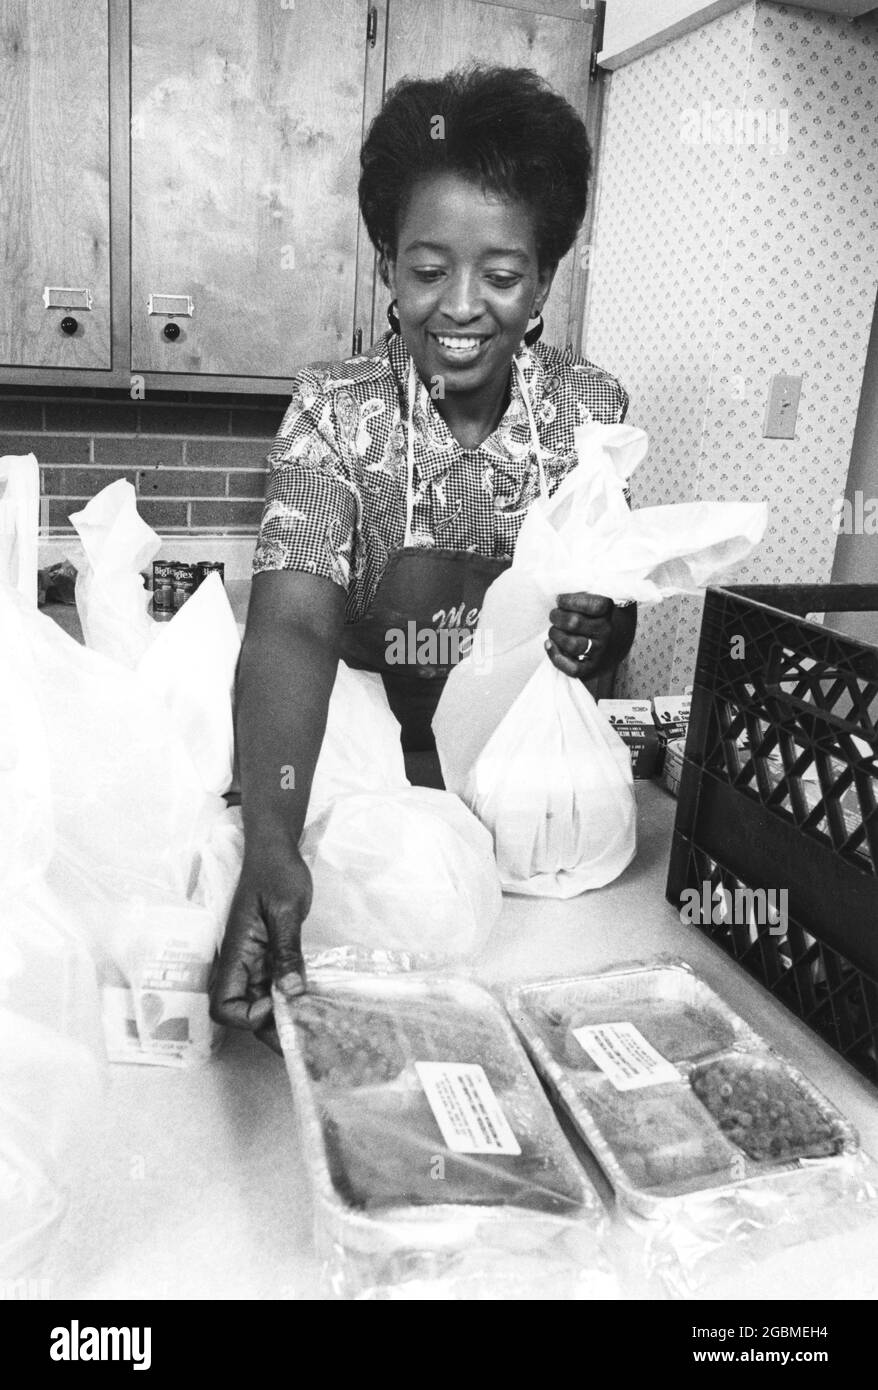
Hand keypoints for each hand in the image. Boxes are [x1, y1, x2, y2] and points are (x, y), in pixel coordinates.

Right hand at [209, 838, 311, 1053]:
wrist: (276, 850)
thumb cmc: (277, 873)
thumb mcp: (286, 910)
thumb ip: (287, 951)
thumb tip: (291, 992)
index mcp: (235, 952)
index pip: (223, 1004)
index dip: (247, 1015)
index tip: (278, 1004)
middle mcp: (240, 963)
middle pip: (242, 1010)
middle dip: (269, 1028)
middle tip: (305, 1038)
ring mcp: (253, 961)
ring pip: (259, 1003)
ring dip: (282, 1017)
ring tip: (313, 1027)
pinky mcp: (267, 956)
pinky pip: (273, 987)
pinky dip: (289, 999)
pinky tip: (312, 1004)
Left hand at [545, 591, 614, 678]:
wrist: (611, 641)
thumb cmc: (591, 615)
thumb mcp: (592, 599)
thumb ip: (581, 592)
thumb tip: (559, 582)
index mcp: (607, 611)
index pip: (594, 604)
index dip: (571, 601)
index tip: (560, 600)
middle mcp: (605, 630)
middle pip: (575, 623)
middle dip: (557, 617)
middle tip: (553, 615)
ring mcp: (599, 650)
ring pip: (572, 644)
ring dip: (555, 635)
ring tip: (553, 630)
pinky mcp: (591, 666)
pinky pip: (573, 668)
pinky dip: (556, 657)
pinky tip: (549, 645)